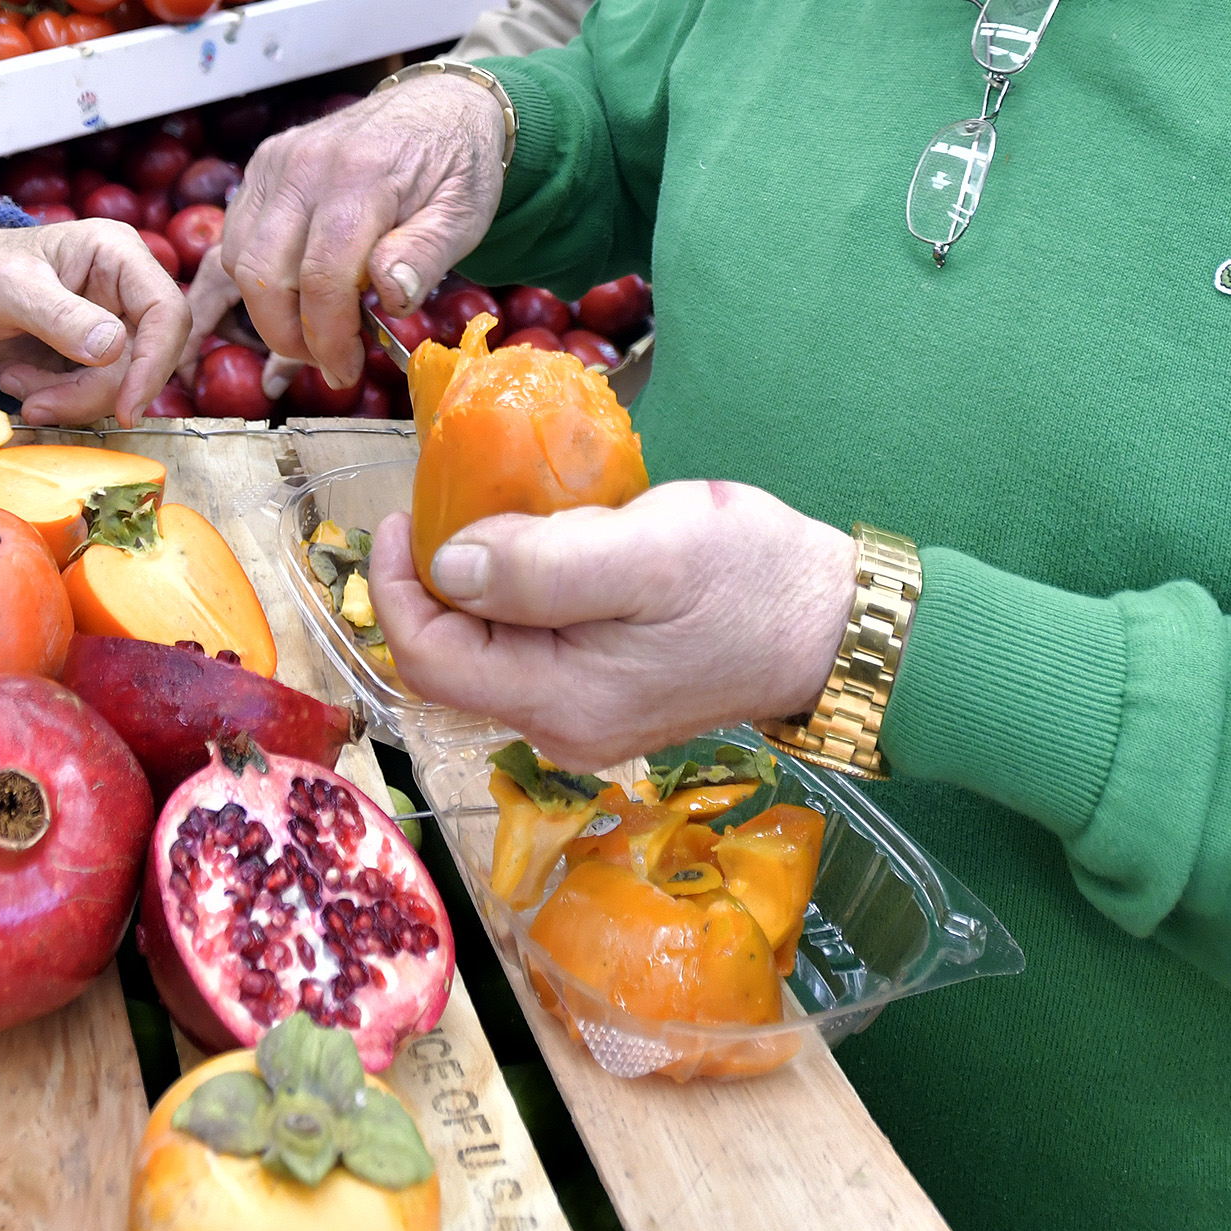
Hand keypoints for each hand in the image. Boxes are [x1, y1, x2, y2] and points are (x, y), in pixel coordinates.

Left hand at [0, 222, 185, 423]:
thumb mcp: (8, 288)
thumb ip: (61, 316)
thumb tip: (114, 348)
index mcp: (116, 254)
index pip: (167, 310)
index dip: (155, 363)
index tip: (126, 408)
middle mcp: (121, 289)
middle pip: (143, 359)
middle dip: (91, 391)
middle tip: (37, 404)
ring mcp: (104, 326)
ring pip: (118, 384)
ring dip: (66, 398)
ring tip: (14, 382)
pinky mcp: (84, 358)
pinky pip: (91, 394)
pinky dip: (55, 400)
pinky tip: (16, 380)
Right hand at [193, 72, 508, 389]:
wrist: (441, 104)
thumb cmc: (458, 163)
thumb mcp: (464, 212)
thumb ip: (426, 255)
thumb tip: (389, 298)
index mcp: (362, 176)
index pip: (322, 275)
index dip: (328, 337)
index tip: (347, 370)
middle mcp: (306, 165)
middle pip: (264, 271)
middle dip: (288, 334)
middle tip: (327, 362)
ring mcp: (277, 162)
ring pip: (238, 257)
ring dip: (266, 310)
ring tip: (312, 334)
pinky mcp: (263, 167)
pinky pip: (235, 235)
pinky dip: (250, 278)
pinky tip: (282, 300)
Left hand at [366, 482, 855, 772]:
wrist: (836, 625)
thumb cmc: (752, 579)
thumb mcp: (648, 551)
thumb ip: (542, 565)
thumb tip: (447, 565)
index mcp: (561, 701)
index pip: (427, 660)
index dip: (394, 588)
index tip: (407, 512)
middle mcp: (560, 728)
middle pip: (450, 661)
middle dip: (431, 582)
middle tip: (451, 502)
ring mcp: (584, 718)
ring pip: (487, 654)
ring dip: (476, 586)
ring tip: (498, 514)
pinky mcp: (606, 697)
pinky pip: (529, 650)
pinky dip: (515, 597)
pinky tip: (544, 546)